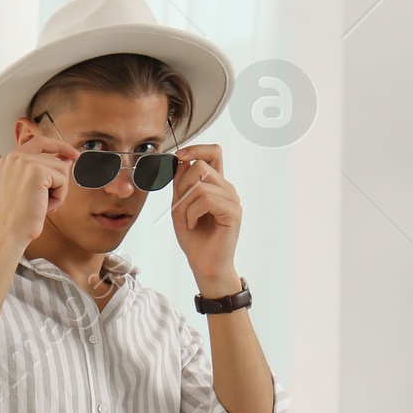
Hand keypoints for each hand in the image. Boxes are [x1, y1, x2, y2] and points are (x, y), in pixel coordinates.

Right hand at [0, 137, 71, 251]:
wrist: (11, 233)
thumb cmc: (20, 217)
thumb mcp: (30, 189)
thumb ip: (44, 170)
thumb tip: (67, 159)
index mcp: (9, 160)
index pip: (40, 142)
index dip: (59, 146)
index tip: (73, 154)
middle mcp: (15, 156)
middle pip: (54, 157)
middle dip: (58, 181)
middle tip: (47, 201)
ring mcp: (24, 161)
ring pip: (61, 168)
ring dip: (59, 191)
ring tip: (43, 205)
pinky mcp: (36, 170)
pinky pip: (62, 179)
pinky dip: (59, 196)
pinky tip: (45, 206)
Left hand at [170, 144, 243, 293]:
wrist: (204, 264)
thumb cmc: (194, 238)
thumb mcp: (179, 206)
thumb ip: (180, 184)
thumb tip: (180, 160)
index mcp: (216, 184)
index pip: (214, 152)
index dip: (196, 148)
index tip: (179, 156)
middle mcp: (227, 188)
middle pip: (201, 166)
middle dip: (182, 186)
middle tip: (179, 208)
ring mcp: (232, 199)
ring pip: (200, 185)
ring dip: (185, 205)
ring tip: (187, 221)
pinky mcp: (233, 211)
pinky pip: (206, 199)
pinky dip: (192, 213)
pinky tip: (193, 224)